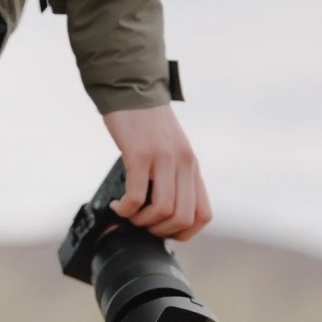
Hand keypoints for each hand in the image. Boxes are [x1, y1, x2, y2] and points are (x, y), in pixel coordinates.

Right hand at [102, 105, 211, 241]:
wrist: (132, 88)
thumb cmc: (147, 121)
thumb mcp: (172, 148)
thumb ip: (174, 174)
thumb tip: (165, 209)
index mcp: (192, 165)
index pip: (203, 214)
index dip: (183, 232)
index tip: (163, 231)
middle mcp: (183, 163)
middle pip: (182, 217)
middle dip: (159, 230)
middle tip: (142, 224)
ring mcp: (163, 159)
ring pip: (162, 210)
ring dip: (141, 221)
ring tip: (129, 213)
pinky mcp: (139, 154)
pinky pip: (137, 196)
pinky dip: (126, 208)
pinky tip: (118, 204)